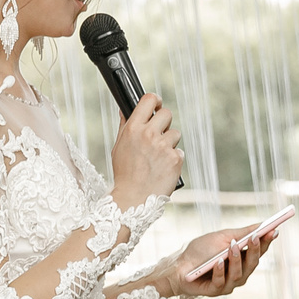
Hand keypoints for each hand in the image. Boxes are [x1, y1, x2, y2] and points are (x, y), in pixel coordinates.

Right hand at [111, 92, 181, 209]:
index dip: (155, 101)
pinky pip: (179, 152)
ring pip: (175, 134)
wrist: (133, 198)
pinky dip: (173, 159)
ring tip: (158, 158)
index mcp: (133, 128)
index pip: (149, 100)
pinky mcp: (175, 159)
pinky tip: (163, 168)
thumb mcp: (119, 147)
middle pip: (167, 114)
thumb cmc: (125, 174)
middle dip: (164, 123)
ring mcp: (163, 146)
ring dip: (170, 143)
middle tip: (158, 136)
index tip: (157, 105)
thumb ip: (125, 126)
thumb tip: (124, 109)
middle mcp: (148, 134)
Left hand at [164, 221, 277, 298]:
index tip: (273, 230)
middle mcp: (238, 274)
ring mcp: (228, 284)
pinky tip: (219, 261)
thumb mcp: (222, 238)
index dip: (266, 242)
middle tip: (256, 237)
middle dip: (255, 250)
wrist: (178, 265)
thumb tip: (262, 225)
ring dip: (236, 259)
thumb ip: (241, 234)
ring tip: (232, 246)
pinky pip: (220, 281)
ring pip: (239, 274)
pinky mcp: (214, 291)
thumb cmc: (201, 251)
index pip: (258, 251)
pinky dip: (220, 271)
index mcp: (242, 260)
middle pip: (252, 264)